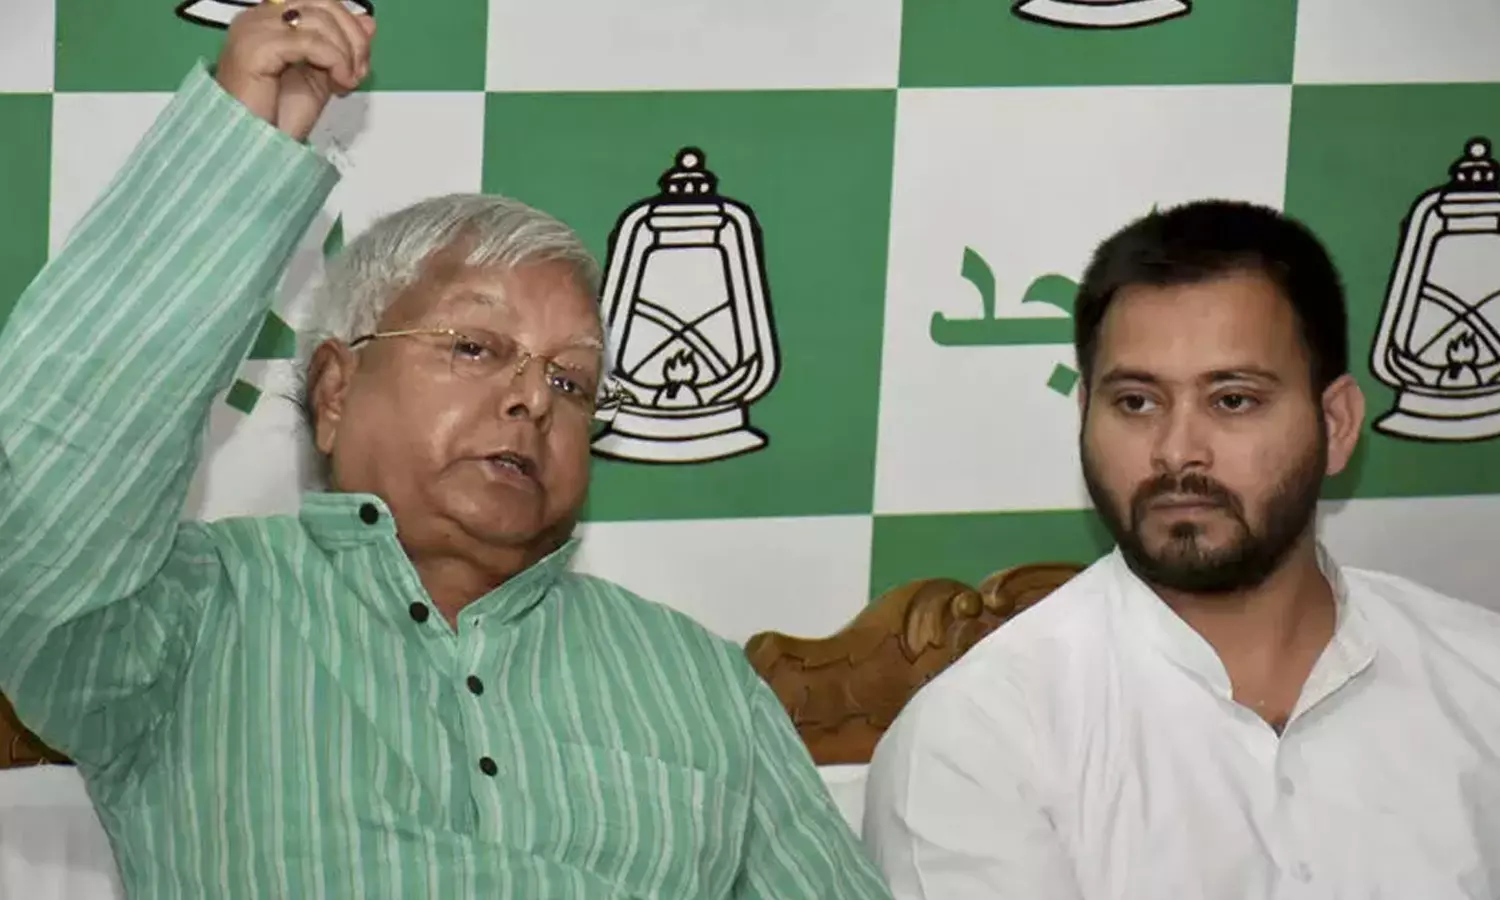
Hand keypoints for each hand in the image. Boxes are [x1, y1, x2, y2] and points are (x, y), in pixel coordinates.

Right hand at [214, 0, 375, 141]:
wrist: (253, 145)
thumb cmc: (277, 116)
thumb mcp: (322, 76)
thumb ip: (342, 48)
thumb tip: (368, 22)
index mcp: (274, 19)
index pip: (321, 2)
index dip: (350, 26)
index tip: (361, 62)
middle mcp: (260, 17)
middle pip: (323, 3)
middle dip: (353, 37)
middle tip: (358, 71)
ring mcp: (255, 29)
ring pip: (320, 19)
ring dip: (345, 53)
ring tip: (345, 82)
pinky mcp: (255, 47)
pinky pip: (310, 41)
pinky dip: (334, 61)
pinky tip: (338, 84)